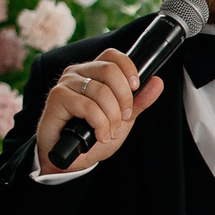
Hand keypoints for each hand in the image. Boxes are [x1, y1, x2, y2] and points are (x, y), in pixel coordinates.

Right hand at [33, 48, 163, 173]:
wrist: (70, 159)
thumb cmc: (92, 135)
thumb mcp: (122, 118)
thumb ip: (138, 101)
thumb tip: (157, 81)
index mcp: (93, 71)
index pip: (113, 56)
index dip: (128, 69)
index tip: (135, 88)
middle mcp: (78, 72)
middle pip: (110, 70)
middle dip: (124, 98)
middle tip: (124, 117)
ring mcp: (66, 83)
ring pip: (101, 91)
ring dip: (112, 117)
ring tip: (110, 132)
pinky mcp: (56, 97)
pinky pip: (88, 106)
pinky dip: (100, 124)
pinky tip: (100, 135)